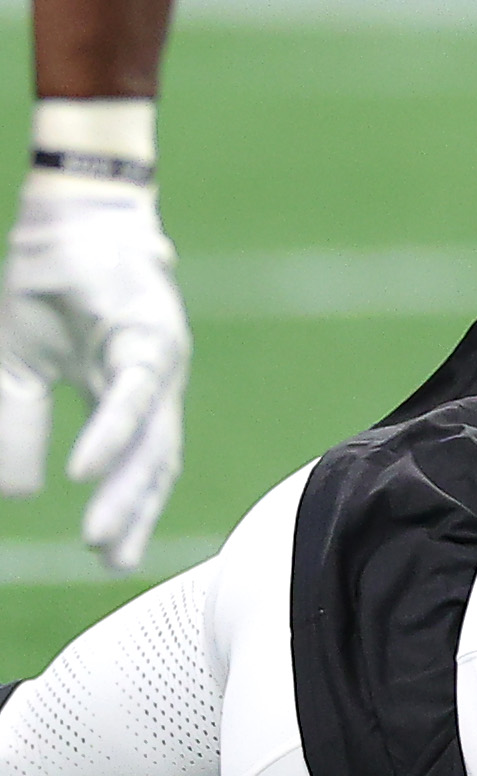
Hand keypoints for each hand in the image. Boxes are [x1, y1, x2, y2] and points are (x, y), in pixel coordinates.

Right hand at [0, 172, 189, 570]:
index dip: (129, 507)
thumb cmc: (49, 285)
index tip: (114, 555)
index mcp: (128, 390)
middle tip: (115, 561)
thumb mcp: (19, 364)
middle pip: (154, 462)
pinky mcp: (148, 336)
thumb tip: (21, 493)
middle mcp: (154, 383)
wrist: (67, 214)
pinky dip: (111, 435)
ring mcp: (158, 362)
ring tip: (105, 536)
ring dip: (125, 492)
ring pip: (149, 440)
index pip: (138, 461)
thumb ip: (19, 423)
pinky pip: (131, 395)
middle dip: (134, 514)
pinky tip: (88, 469)